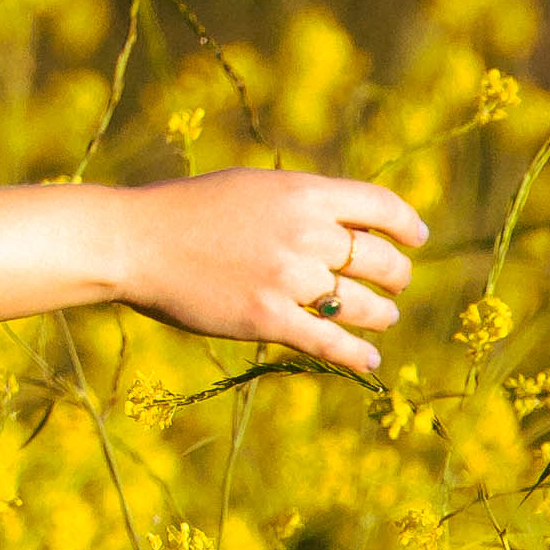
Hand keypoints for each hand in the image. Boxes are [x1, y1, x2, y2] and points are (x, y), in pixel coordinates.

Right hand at [111, 170, 427, 374]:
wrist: (134, 241)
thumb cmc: (186, 210)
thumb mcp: (251, 188)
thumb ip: (299, 203)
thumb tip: (344, 225)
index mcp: (301, 192)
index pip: (380, 206)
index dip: (406, 225)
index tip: (415, 239)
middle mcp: (304, 232)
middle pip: (380, 260)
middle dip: (396, 276)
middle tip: (394, 285)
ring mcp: (288, 278)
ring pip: (363, 306)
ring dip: (382, 315)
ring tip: (383, 318)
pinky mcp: (268, 319)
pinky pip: (331, 344)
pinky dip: (356, 356)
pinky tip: (369, 361)